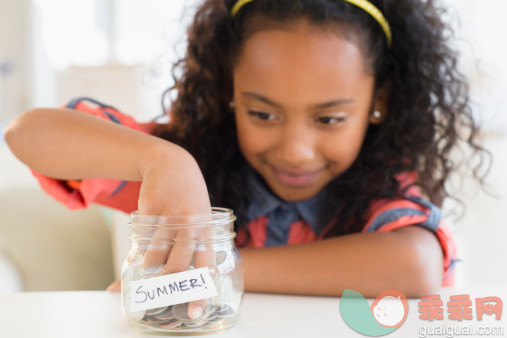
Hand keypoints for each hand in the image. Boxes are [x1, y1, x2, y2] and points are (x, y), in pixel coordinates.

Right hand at [119, 144, 214, 318]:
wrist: (170, 164)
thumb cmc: (187, 196)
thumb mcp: (201, 216)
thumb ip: (195, 244)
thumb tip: (183, 275)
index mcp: (207, 230)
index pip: (207, 266)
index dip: (201, 291)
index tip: (194, 311)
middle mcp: (191, 226)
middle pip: (177, 266)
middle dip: (166, 287)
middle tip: (157, 299)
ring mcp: (170, 219)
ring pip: (156, 257)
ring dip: (148, 271)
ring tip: (145, 277)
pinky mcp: (151, 213)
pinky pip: (142, 243)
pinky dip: (137, 256)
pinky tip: (135, 260)